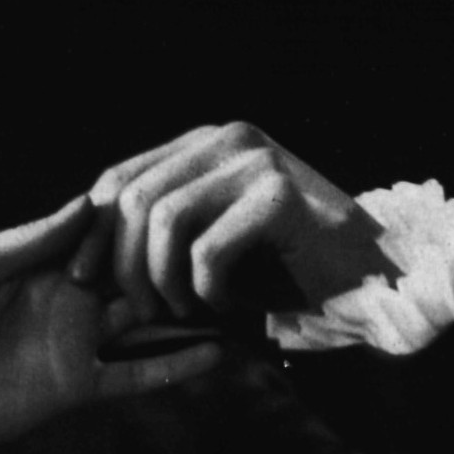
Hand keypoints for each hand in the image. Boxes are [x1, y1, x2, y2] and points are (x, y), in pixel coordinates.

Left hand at [0, 197, 223, 453]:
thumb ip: (30, 240)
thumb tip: (87, 204)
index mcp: (36, 263)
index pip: (96, 230)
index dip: (131, 212)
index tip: (177, 184)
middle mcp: (64, 298)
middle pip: (130, 268)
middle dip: (170, 252)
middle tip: (221, 228)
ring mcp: (74, 341)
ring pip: (144, 319)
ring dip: (186, 305)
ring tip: (238, 285)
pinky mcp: (76, 385)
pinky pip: (135, 374)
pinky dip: (175, 365)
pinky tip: (216, 352)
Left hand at [87, 122, 385, 331]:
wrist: (370, 286)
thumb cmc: (286, 273)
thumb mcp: (211, 245)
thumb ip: (162, 232)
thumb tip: (86, 250)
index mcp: (205, 146)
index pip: (120, 178)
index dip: (94, 232)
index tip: (84, 280)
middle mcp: (229, 141)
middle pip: (134, 198)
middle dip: (124, 265)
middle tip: (141, 311)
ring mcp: (258, 162)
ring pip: (165, 220)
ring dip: (162, 280)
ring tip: (183, 312)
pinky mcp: (280, 196)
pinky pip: (209, 250)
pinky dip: (207, 291)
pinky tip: (224, 308)